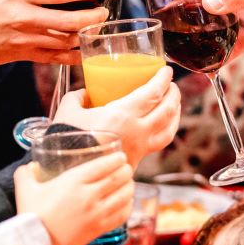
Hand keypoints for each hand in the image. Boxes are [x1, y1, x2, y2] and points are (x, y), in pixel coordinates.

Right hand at [0, 0, 108, 66]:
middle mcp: (25, 18)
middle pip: (70, 20)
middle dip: (93, 17)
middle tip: (103, 12)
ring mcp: (25, 39)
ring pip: (65, 40)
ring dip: (86, 35)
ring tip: (96, 27)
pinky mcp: (23, 55)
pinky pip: (54, 58)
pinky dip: (72, 56)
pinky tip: (83, 50)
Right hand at [13, 152, 133, 244]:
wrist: (35, 243)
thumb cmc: (30, 213)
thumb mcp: (25, 186)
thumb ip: (27, 172)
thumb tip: (31, 166)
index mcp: (73, 181)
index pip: (103, 165)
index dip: (116, 159)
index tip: (121, 156)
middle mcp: (88, 196)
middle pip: (117, 178)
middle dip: (126, 171)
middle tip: (127, 168)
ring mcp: (96, 214)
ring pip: (124, 196)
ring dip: (130, 187)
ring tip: (129, 183)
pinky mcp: (98, 229)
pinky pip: (121, 215)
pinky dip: (128, 206)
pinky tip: (127, 202)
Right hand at [54, 66, 180, 165]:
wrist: (70, 174)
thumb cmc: (67, 141)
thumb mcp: (68, 112)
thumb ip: (77, 98)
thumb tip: (85, 94)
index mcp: (122, 115)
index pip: (153, 93)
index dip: (163, 79)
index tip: (166, 70)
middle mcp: (137, 132)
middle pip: (167, 110)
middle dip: (173, 93)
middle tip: (171, 84)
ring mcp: (140, 148)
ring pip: (169, 129)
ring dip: (175, 113)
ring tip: (173, 104)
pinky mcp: (137, 161)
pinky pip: (159, 143)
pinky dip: (166, 131)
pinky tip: (162, 127)